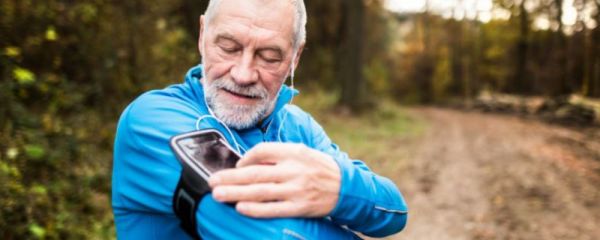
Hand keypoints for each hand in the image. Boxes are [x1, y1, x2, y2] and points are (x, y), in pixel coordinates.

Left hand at [208, 142, 340, 217]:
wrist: (345, 186)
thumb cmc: (318, 168)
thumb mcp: (301, 152)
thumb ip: (277, 155)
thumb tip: (248, 162)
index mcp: (293, 152)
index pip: (263, 151)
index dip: (245, 158)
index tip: (236, 166)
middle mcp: (294, 170)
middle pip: (256, 173)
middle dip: (231, 178)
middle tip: (212, 181)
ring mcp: (296, 189)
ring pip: (260, 191)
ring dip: (236, 193)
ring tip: (219, 195)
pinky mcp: (299, 207)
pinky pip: (273, 208)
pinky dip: (255, 208)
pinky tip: (240, 207)